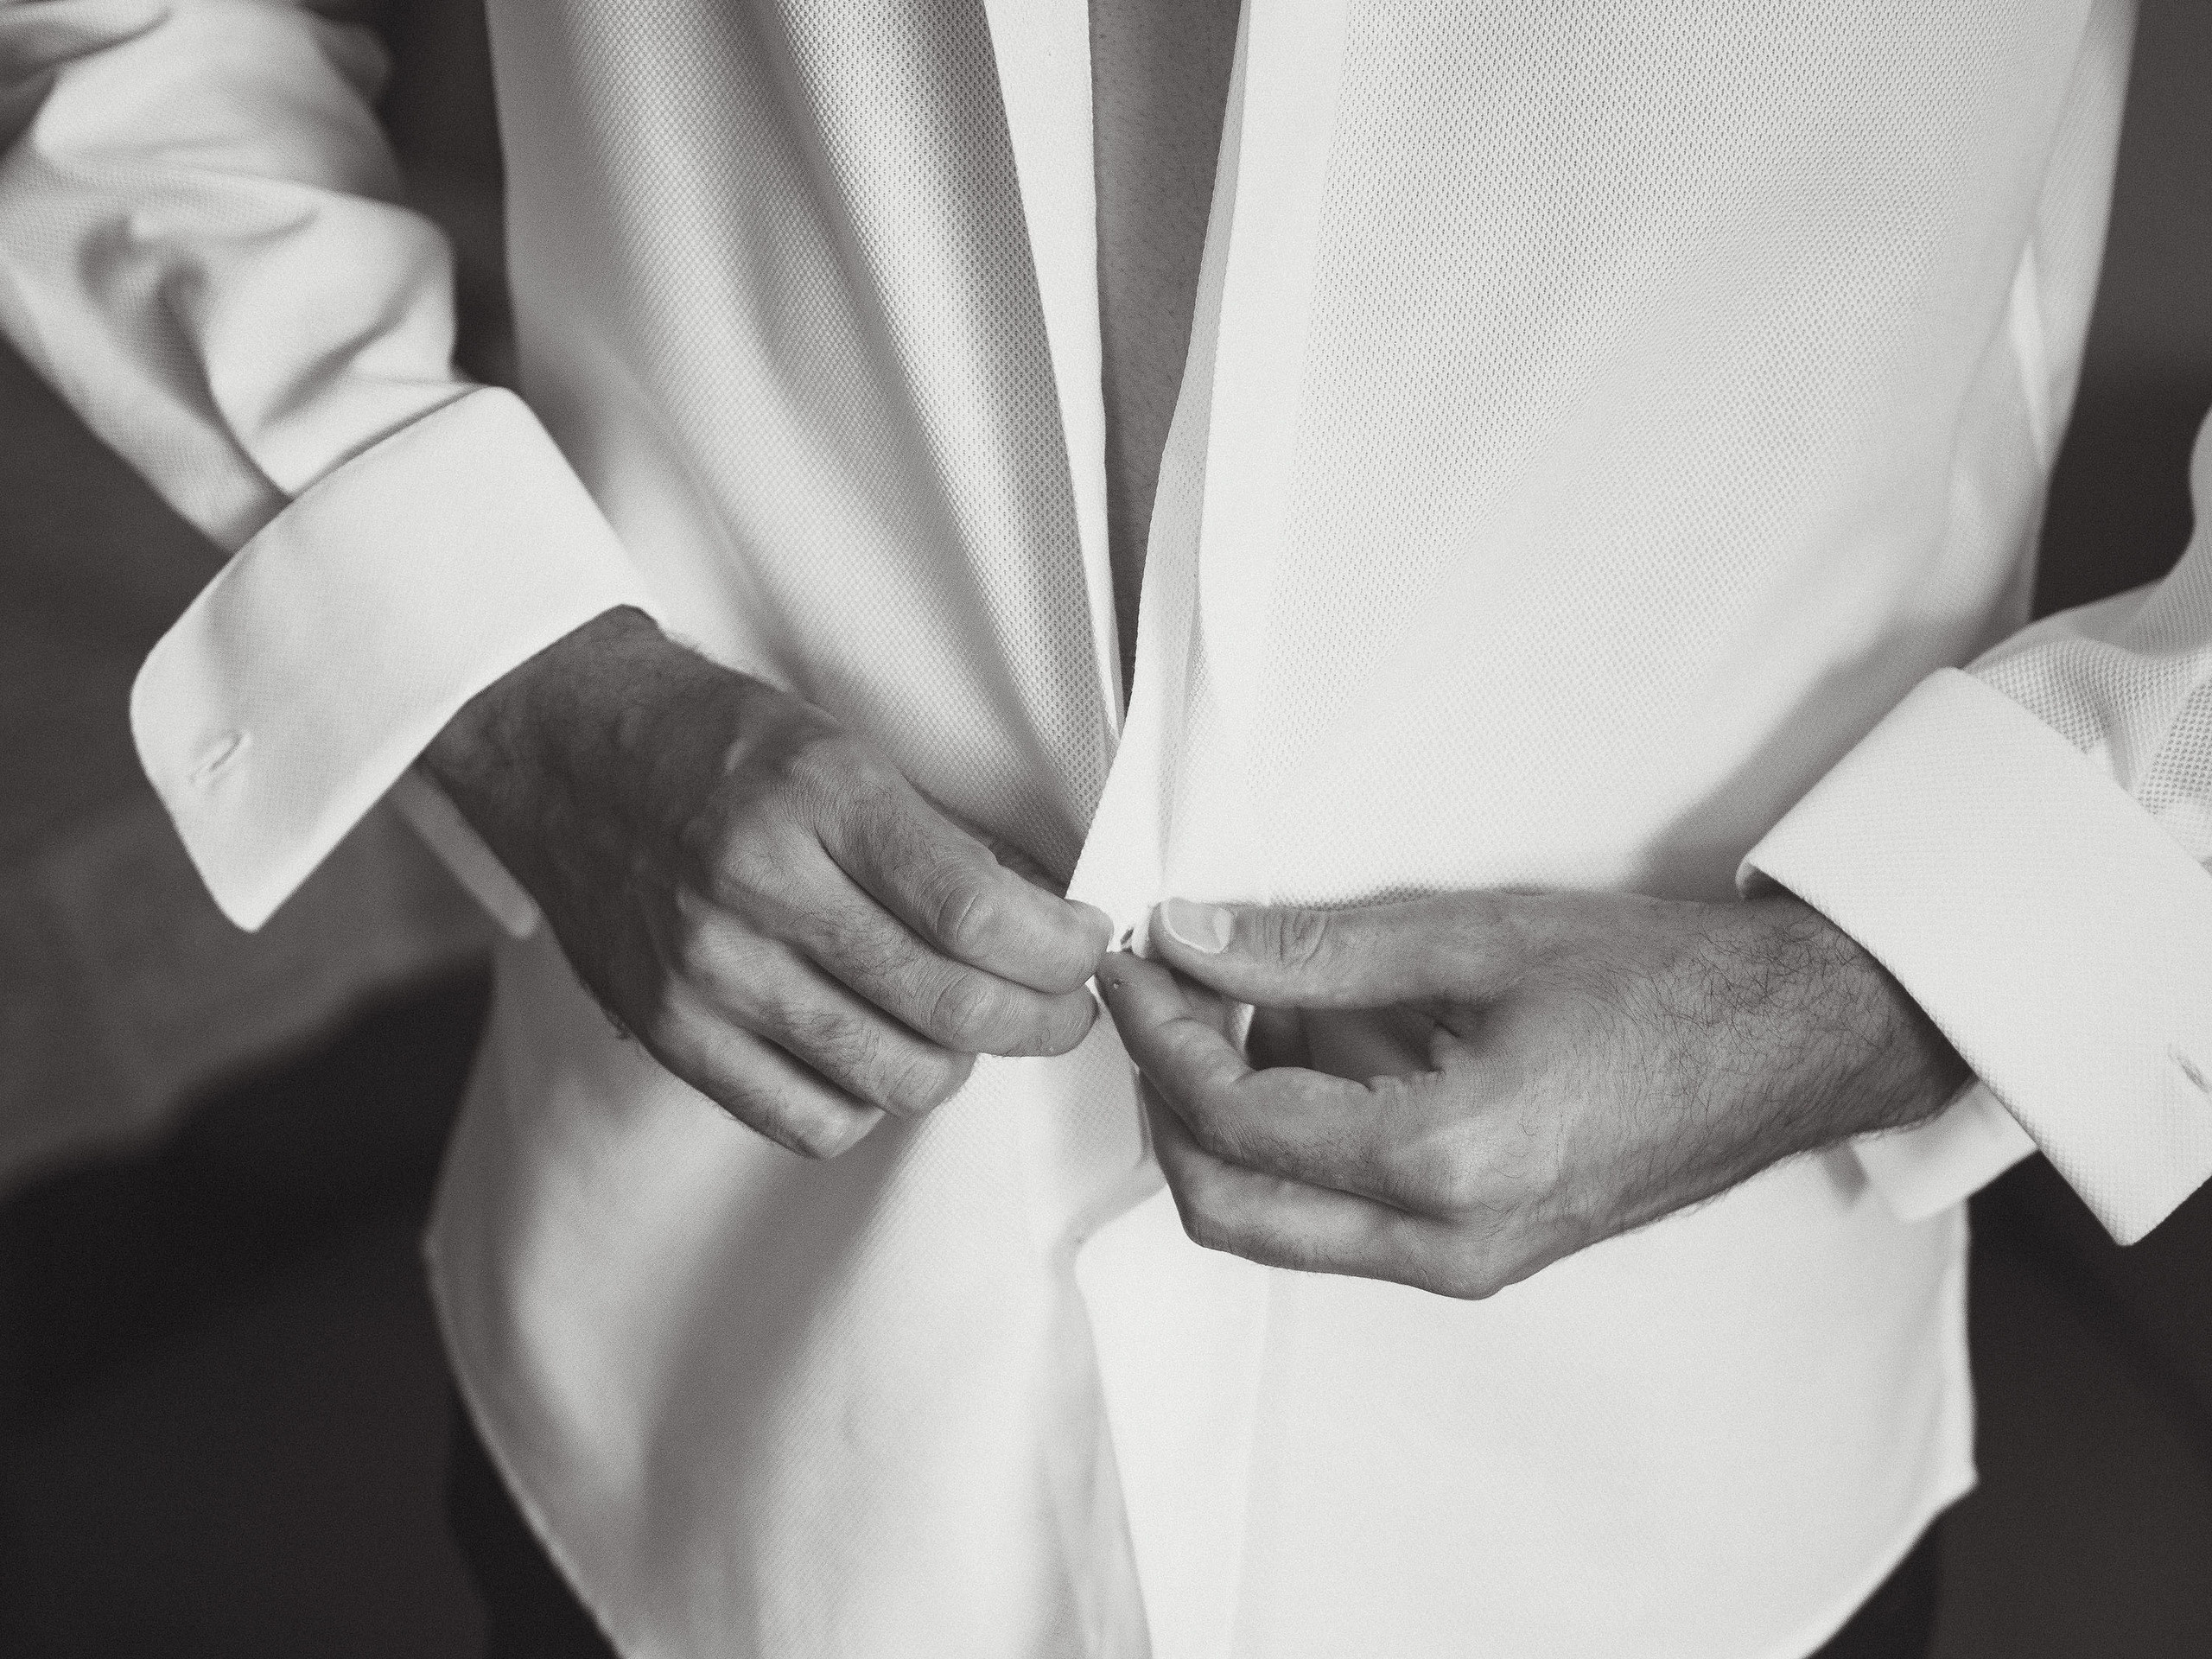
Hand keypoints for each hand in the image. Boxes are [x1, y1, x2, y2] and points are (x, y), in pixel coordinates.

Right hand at [424, 608, 1111, 1156]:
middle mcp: (758, 891)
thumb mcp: (840, 748)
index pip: (975, 912)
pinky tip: (878, 1053)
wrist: (561, 749)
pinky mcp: (671, 1033)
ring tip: (970, 1027)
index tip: (1087, 948)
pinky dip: (870, 1102)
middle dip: (1043, 1020)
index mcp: (817, 799)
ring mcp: (708, 975)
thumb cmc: (715, 742)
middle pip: (950, 1008)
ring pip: (894, 1078)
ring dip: (962, 1062)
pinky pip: (810, 1120)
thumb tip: (1047, 923)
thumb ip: (937, 839)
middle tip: (1064, 1006)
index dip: (1059, 950)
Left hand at [1098, 889, 1966, 1298]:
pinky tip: (1319, 1043)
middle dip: (1167, 1099)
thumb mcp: (1476, 937)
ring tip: (1248, 1001)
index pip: (1236, 1123)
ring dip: (1226, 1122)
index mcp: (1448, 1164)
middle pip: (1229, 1208)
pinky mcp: (1478, 1256)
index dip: (1160, 1036)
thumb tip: (1191, 936)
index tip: (1134, 960)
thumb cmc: (1660, 982)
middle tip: (1160, 995)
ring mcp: (1465, 1266)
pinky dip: (1294, 1140)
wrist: (1788, 1047)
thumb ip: (1315, 947)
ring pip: (1276, 1224)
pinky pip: (1337, 1219)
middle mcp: (1447, 1245)